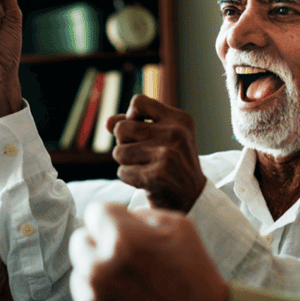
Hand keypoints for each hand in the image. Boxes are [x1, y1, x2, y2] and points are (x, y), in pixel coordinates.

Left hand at [69, 202, 228, 300]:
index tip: (122, 232)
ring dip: (98, 279)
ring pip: (80, 276)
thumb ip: (138, 213)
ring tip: (131, 290)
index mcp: (121, 240)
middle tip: (127, 262)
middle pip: (79, 242)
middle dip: (99, 246)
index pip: (93, 212)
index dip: (111, 220)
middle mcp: (99, 270)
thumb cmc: (194, 275)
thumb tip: (113, 216)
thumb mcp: (179, 226)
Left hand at [107, 94, 206, 211]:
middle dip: (124, 143)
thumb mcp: (159, 138)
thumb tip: (108, 122)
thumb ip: (132, 125)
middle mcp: (176, 133)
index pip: (138, 102)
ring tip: (145, 168)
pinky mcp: (158, 175)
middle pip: (122, 128)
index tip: (139, 131)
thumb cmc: (171, 164)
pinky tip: (146, 181)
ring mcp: (168, 154)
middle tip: (142, 155)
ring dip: (126, 163)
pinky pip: (122, 172)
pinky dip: (129, 178)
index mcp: (179, 120)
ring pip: (118, 152)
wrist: (192, 198)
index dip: (130, 117)